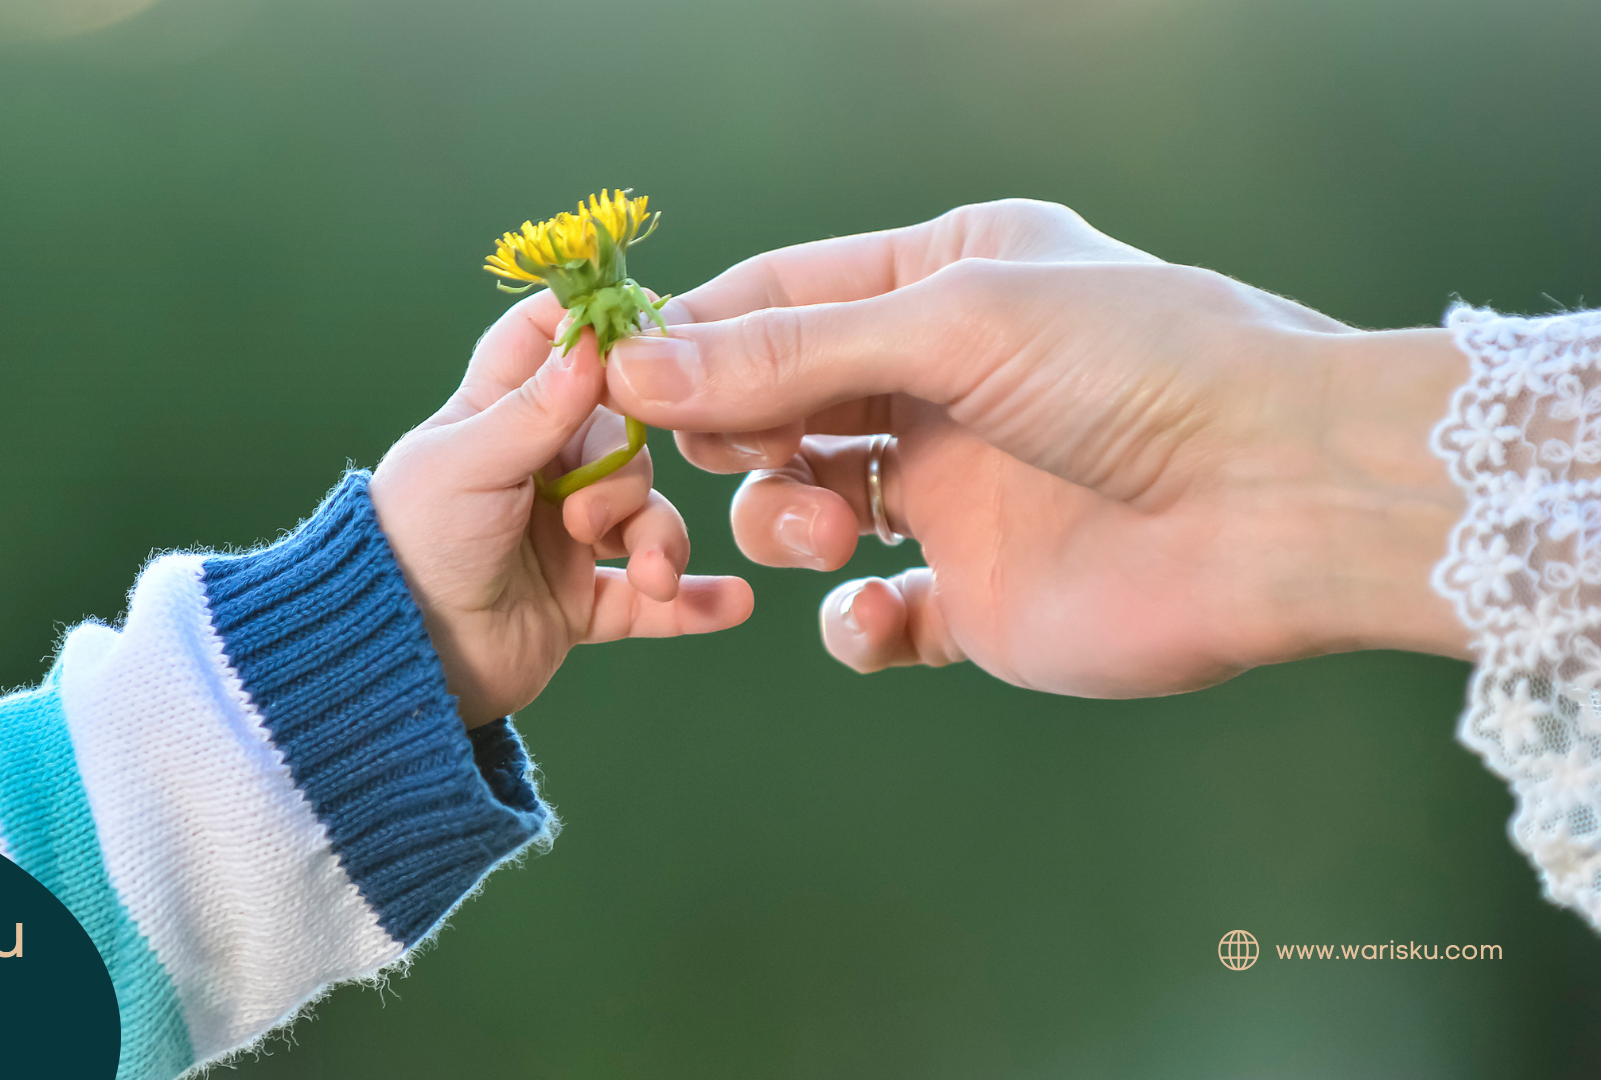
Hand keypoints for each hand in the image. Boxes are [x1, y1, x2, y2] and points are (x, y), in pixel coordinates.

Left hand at [370, 292, 753, 724]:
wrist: (395, 661)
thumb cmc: (409, 545)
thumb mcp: (467, 464)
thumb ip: (536, 407)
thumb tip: (594, 337)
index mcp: (495, 417)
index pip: (548, 342)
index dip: (593, 326)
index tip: (646, 326)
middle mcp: (535, 471)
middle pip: (622, 439)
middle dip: (627, 477)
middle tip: (589, 521)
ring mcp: (561, 538)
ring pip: (645, 517)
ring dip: (661, 542)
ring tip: (654, 576)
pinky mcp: (578, 603)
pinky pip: (651, 600)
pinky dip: (690, 601)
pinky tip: (733, 601)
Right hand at [606, 199, 1468, 696]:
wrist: (1279, 502)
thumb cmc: (1138, 369)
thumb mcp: (950, 325)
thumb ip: (790, 353)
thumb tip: (637, 365)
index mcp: (945, 282)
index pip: (781, 297)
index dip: (695, 336)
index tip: (616, 373)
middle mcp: (944, 386)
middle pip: (777, 405)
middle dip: (732, 429)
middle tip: (717, 448)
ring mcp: (958, 496)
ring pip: (803, 508)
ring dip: (782, 519)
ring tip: (822, 527)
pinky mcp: (978, 601)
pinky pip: (871, 620)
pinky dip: (855, 625)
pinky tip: (884, 611)